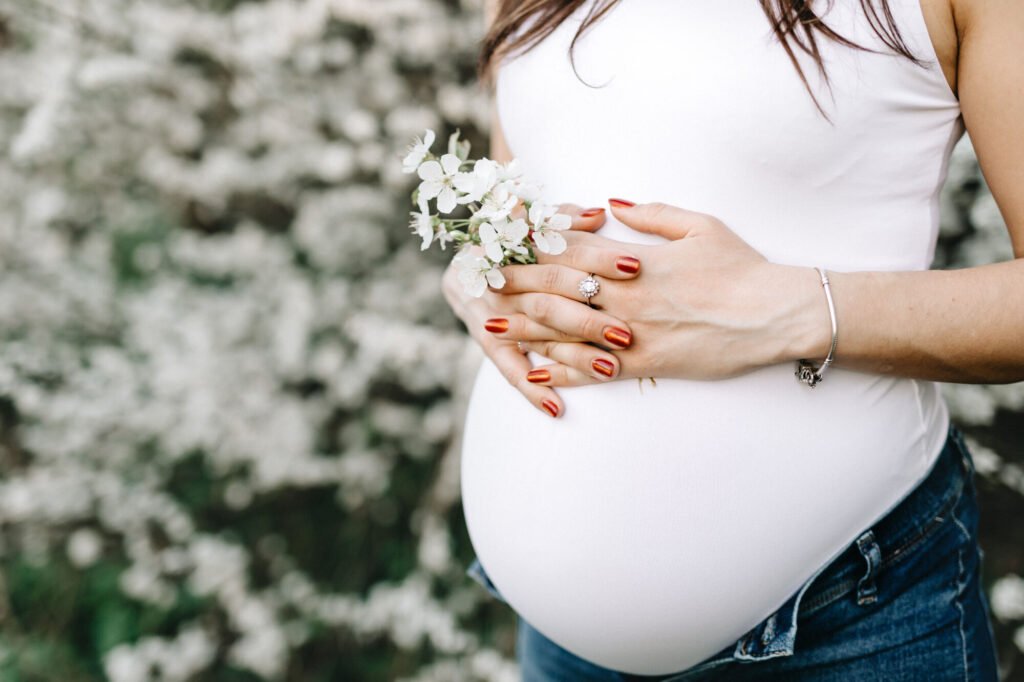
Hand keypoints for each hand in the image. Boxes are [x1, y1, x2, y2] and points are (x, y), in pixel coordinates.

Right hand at [441, 203, 642, 416]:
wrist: (465, 266)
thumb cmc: (514, 241)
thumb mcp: (535, 222)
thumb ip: (564, 220)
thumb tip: (598, 214)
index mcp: (518, 245)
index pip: (562, 252)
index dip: (599, 259)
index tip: (635, 267)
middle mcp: (504, 281)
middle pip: (550, 299)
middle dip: (590, 317)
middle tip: (627, 333)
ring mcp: (494, 314)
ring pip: (538, 336)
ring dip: (574, 356)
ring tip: (610, 370)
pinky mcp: (488, 342)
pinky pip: (509, 370)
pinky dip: (532, 390)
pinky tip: (557, 408)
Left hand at [495, 199, 828, 382]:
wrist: (773, 313)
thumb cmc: (740, 266)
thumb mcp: (699, 225)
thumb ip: (651, 213)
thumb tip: (611, 201)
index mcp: (633, 259)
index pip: (570, 250)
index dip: (532, 248)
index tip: (503, 244)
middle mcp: (624, 295)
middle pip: (556, 288)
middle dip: (515, 287)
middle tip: (480, 286)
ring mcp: (632, 332)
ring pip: (566, 331)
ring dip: (525, 330)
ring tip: (490, 329)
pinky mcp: (646, 364)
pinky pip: (595, 371)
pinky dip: (563, 374)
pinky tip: (535, 376)